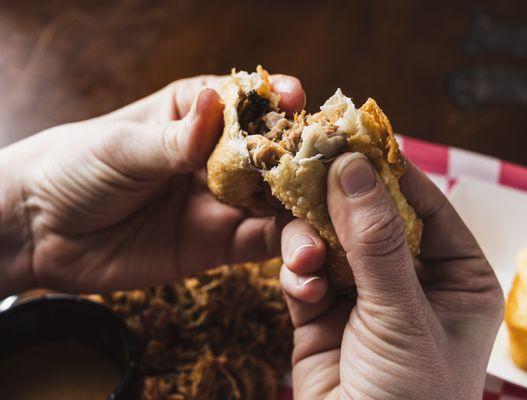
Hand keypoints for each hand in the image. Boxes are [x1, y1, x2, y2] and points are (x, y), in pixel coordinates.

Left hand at [0, 73, 304, 295]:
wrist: (42, 232)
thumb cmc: (75, 167)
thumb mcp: (123, 147)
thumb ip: (175, 139)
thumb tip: (217, 103)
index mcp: (197, 113)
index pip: (247, 101)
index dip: (276, 99)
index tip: (297, 100)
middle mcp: (219, 154)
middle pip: (276, 153)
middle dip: (307, 160)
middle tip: (338, 171)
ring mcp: (224, 200)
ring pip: (280, 201)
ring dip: (307, 210)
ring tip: (327, 222)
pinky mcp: (222, 244)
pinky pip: (266, 244)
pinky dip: (292, 248)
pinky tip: (309, 253)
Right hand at [280, 153, 503, 399]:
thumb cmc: (408, 398)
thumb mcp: (402, 316)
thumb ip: (377, 242)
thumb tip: (353, 165)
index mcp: (456, 277)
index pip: (423, 205)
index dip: (387, 170)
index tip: (350, 136)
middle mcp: (411, 280)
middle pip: (370, 216)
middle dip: (338, 201)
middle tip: (306, 169)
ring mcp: (364, 295)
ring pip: (331, 240)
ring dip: (313, 242)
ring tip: (306, 258)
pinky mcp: (322, 312)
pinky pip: (306, 272)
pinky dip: (299, 274)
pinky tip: (303, 289)